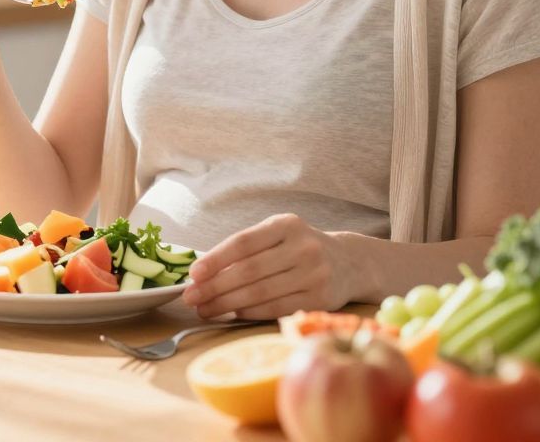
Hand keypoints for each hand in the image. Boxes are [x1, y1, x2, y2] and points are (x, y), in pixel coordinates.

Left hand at [183, 213, 352, 319]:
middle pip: (249, 271)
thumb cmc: (299, 248)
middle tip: (191, 297)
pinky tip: (232, 314)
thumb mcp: (278, 235)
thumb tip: (203, 273)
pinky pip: (275, 309)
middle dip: (215, 286)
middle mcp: (303, 247)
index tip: (193, 274)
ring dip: (227, 304)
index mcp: (287, 225)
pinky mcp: (319, 300)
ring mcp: (314, 274)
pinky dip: (249, 312)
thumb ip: (247, 248)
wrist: (349, 262)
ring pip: (260, 293)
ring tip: (205, 310)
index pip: (244, 243)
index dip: (216, 259)